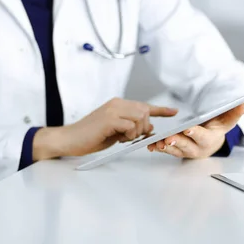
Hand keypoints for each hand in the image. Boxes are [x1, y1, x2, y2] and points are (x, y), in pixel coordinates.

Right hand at [33, 98, 177, 159]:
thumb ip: (131, 127)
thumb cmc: (90, 136)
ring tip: (123, 138)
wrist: (70, 139)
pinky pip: (130, 126)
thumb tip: (149, 127)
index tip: (174, 111)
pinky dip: (129, 135)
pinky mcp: (109, 119)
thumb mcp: (115, 132)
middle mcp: (117, 103)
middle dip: (144, 127)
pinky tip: (119, 139)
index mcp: (118, 105)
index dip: (161, 109)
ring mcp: (113, 110)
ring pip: (140, 118)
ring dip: (136, 132)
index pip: (144, 105)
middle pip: (145, 111)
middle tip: (131, 138)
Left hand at [147, 103, 243, 158]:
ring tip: (156, 143)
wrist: (211, 140)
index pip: (202, 137)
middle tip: (168, 138)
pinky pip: (166, 150)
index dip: (195, 133)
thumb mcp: (226, 120)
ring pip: (174, 150)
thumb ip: (234, 113)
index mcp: (209, 139)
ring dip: (165, 147)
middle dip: (177, 142)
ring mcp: (186, 150)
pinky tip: (151, 145)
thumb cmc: (216, 128)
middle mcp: (197, 148)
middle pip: (186, 145)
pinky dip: (158, 148)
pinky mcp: (177, 151)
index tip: (187, 129)